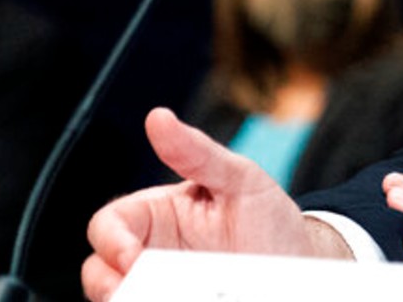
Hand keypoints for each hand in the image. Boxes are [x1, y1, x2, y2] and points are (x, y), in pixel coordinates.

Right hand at [81, 107, 348, 300]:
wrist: (302, 263)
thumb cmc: (269, 219)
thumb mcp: (241, 179)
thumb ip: (199, 153)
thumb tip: (159, 118)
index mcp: (157, 215)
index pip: (110, 224)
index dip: (112, 241)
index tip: (133, 258)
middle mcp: (152, 253)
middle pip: (100, 270)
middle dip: (110, 282)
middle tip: (137, 292)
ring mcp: (162, 286)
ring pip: (119, 297)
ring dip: (129, 299)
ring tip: (157, 299)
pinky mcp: (175, 301)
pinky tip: (178, 300)